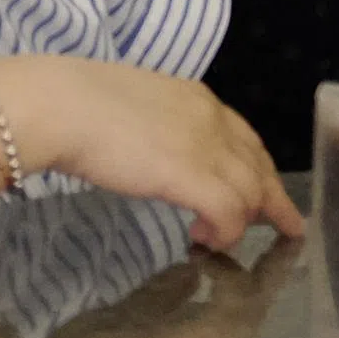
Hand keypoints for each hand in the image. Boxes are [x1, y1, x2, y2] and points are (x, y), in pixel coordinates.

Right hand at [0, 56, 304, 254]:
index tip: (263, 188)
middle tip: (281, 226)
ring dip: (242, 221)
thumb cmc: (73, 101)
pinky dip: (224, 233)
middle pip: (258, 165)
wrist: (57, 106)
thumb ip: (154, 125)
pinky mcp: (194, 178)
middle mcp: (211, 118)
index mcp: (194, 97)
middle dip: (271, 199)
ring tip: (220, 239)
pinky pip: (230, 215)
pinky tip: (203, 239)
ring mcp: (206, 147)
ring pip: (251, 192)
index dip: (257, 166)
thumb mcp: (130, 106)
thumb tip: (150, 147)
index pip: (243, 136)